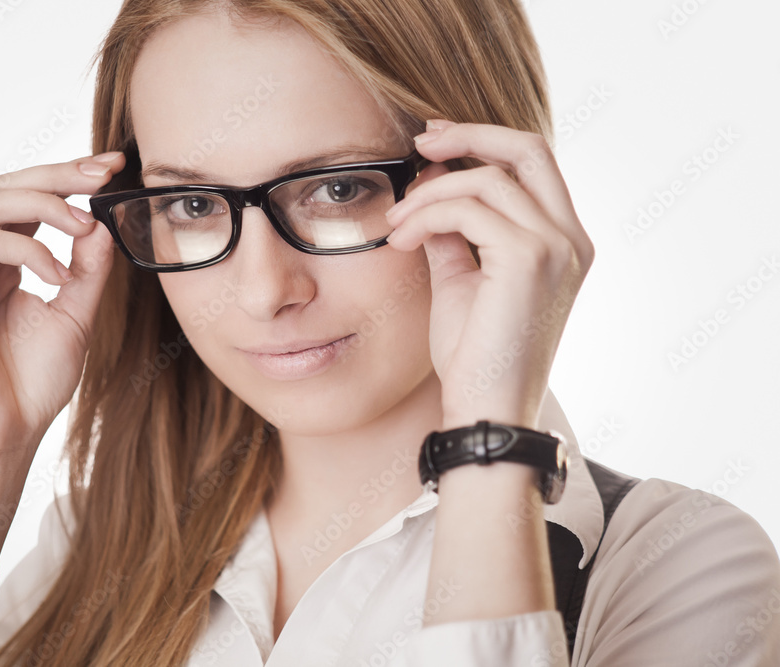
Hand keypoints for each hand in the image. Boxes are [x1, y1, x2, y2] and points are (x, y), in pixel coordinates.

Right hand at [0, 153, 123, 462]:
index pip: (25, 201)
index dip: (66, 177)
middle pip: (4, 188)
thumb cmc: (33, 385)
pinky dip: (30, 251)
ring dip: (46, 205)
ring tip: (84, 226)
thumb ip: (87, 271)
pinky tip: (58, 275)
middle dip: (58, 174)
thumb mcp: (75, 316)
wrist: (5, 436)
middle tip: (104, 173)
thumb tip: (102, 224)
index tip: (112, 169)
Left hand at [384, 120, 593, 429]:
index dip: (484, 142)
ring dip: (429, 192)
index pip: (533, 164)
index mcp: (564, 241)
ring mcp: (557, 247)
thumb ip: (454, 233)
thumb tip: (430, 191)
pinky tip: (401, 240)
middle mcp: (571, 238)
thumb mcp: (462, 280)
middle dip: (469, 134)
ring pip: (487, 178)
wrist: (484, 409)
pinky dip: (426, 215)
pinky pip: (468, 209)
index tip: (434, 145)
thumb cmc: (475, 355)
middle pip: (528, 148)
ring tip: (395, 222)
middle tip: (420, 142)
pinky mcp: (529, 259)